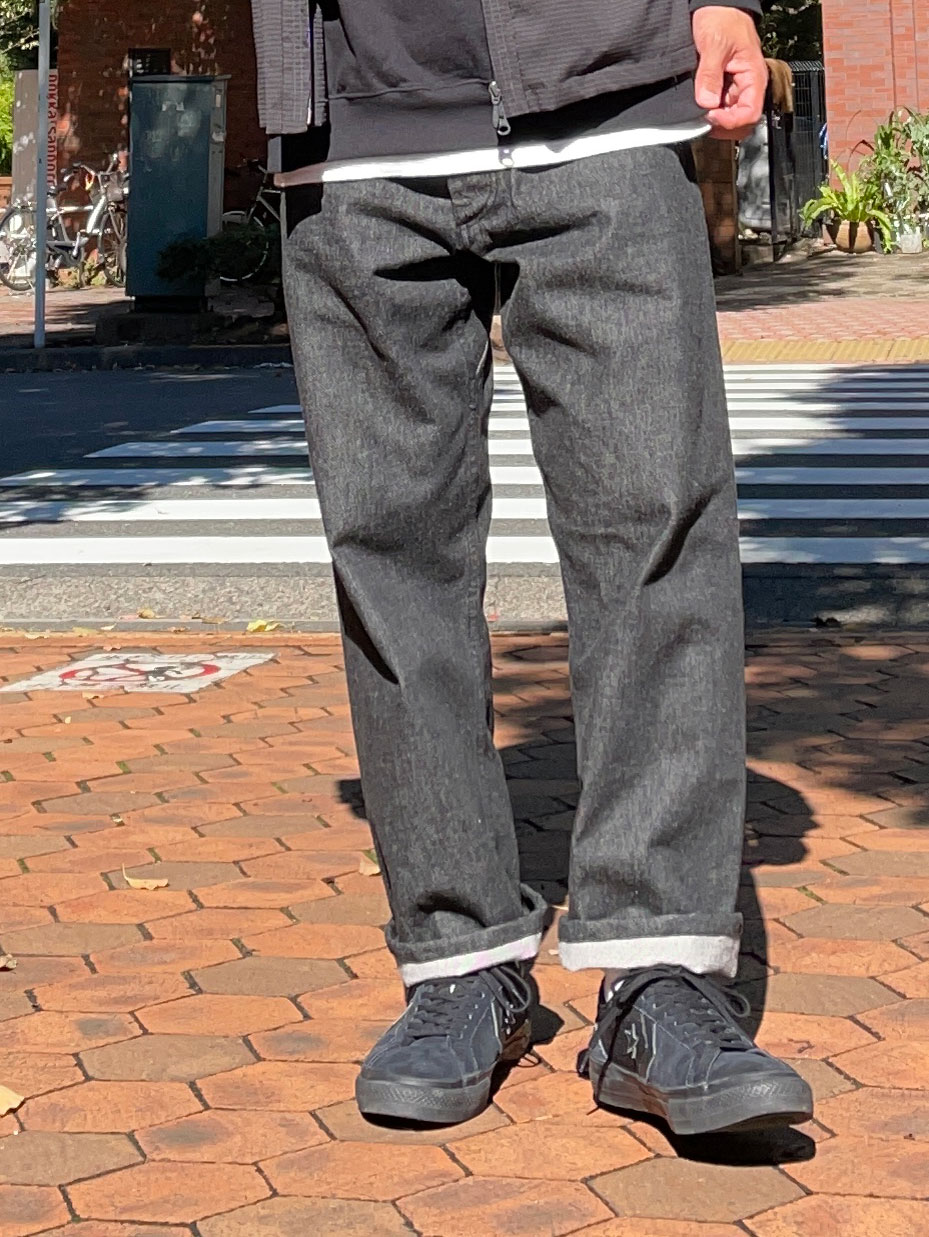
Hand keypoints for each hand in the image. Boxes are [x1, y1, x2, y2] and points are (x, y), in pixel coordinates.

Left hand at [693, 6, 767, 140]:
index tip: (710, 117)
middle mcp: (747, 86)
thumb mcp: (715, 44)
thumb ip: (710, 74)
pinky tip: (697, 106)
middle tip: (701, 120)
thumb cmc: (723, 18)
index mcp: (754, 77)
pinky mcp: (722, 89)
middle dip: (722, 125)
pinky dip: (707, 112)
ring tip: (698, 113)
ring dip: (713, 120)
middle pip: (740, 122)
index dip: (730, 121)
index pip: (750, 113)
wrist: (715, 7)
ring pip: (728, 118)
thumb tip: (707, 102)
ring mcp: (734, 89)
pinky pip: (718, 109)